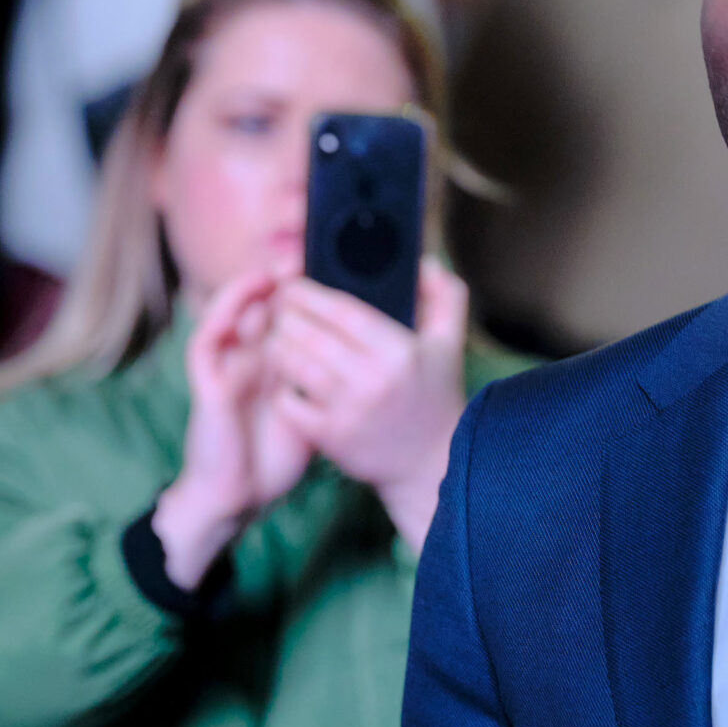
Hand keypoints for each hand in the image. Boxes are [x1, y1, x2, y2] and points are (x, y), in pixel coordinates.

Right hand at [156, 271, 314, 588]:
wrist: (238, 496)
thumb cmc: (276, 456)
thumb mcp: (317, 410)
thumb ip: (337, 380)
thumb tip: (377, 354)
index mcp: (275, 362)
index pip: (288, 314)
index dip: (305, 288)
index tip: (334, 264)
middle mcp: (248, 358)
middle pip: (260, 305)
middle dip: (284, 279)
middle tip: (306, 252)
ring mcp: (224, 367)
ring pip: (231, 311)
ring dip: (253, 286)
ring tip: (280, 266)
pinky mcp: (206, 383)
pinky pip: (207, 340)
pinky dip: (224, 313)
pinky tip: (248, 298)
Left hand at [266, 263, 468, 552]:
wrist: (430, 464)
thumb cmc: (435, 395)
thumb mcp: (450, 343)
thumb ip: (445, 295)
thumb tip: (423, 262)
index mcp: (401, 352)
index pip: (343, 310)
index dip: (310, 293)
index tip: (293, 283)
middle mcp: (373, 380)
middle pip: (309, 334)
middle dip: (286, 315)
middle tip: (279, 307)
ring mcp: (349, 411)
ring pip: (293, 364)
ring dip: (278, 345)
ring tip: (278, 335)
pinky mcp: (330, 438)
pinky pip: (288, 401)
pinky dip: (280, 384)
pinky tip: (283, 374)